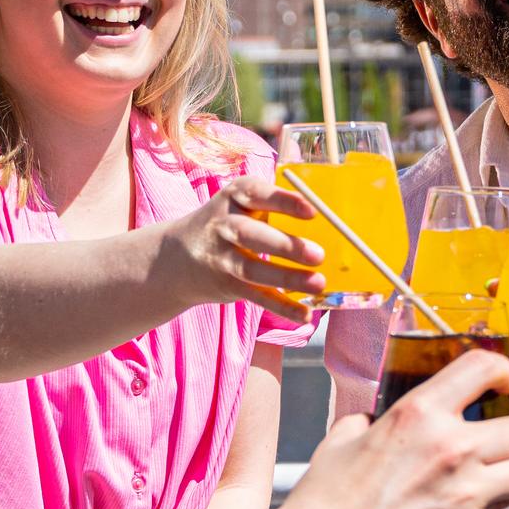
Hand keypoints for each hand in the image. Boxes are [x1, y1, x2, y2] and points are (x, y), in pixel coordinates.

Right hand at [152, 180, 322, 317]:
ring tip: (318, 283)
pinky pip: (256, 296)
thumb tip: (332, 216)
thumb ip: (277, 204)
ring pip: (253, 269)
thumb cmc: (230, 223)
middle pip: (251, 234)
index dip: (284, 202)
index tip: (312, 211)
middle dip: (285, 245)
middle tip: (318, 255)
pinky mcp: (227, 285)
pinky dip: (281, 307)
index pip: (256, 194)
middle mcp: (223, 225)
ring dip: (286, 278)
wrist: (176, 257)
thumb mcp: (242, 203)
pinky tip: (305, 314)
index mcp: (234, 197)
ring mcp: (222, 257)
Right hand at [261, 351, 508, 508]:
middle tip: (498, 445)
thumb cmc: (325, 502)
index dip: (502, 372)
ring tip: (496, 479)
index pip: (484, 368)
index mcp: (420, 414)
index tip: (501, 383)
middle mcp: (452, 447)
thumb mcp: (344, 439)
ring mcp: (466, 493)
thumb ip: (374, 419)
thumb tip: (381, 416)